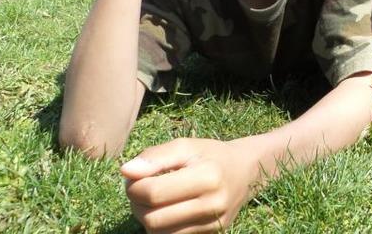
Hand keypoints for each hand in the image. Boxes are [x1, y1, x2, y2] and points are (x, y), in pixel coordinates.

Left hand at [121, 137, 257, 232]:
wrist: (245, 172)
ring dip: (146, 218)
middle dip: (136, 205)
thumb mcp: (185, 146)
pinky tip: (164, 210)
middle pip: (153, 219)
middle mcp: (212, 205)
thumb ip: (154, 156)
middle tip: (137, 190)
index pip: (154, 193)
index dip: (133, 187)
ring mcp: (213, 224)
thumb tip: (125, 172)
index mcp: (207, 177)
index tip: (133, 177)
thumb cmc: (210, 155)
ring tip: (151, 200)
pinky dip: (161, 227)